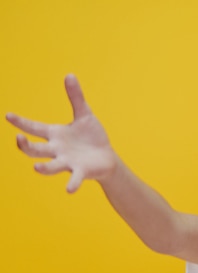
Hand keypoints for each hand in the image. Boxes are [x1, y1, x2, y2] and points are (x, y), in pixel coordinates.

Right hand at [6, 74, 116, 192]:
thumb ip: (76, 97)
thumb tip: (69, 74)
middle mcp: (57, 150)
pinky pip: (74, 179)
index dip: (22, 123)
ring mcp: (67, 162)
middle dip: (26, 146)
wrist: (106, 157)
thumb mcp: (84, 115)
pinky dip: (72, 183)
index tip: (8, 115)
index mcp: (55, 135)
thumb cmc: (91, 137)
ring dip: (44, 168)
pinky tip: (70, 190)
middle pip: (36, 150)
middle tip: (19, 139)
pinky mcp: (81, 172)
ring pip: (50, 166)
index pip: (35, 128)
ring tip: (36, 168)